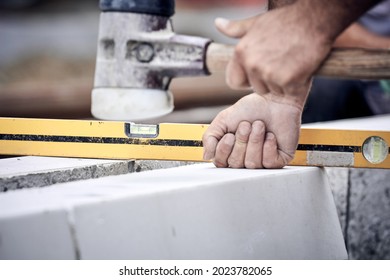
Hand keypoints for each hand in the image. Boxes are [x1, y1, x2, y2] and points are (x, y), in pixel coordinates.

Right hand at [202, 93, 302, 168]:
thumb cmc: (251, 109)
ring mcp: (262, 160)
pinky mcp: (278, 159)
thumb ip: (210, 137)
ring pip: (252, 163)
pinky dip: (268, 146)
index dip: (224, 149)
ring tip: (260, 126)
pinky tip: (270, 135)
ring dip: (255, 141)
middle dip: (241, 141)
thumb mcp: (223, 120)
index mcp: (231, 151)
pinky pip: (268, 162)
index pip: (221, 162)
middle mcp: (245, 158)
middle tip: (247, 125)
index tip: (229, 134)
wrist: (274, 100)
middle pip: (236, 163)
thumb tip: (206, 156)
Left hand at [214, 4, 332, 106]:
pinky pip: (289, 92)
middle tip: (281, 63)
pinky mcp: (288, 80)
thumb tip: (218, 23)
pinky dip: (296, 85)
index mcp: (241, 53)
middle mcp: (253, 65)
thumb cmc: (286, 21)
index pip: (233, 82)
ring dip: (282, 84)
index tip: (257, 74)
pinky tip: (300, 68)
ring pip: (273, 92)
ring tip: (290, 63)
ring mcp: (270, 74)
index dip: (246, 80)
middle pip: (256, 88)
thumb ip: (236, 29)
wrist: (315, 20)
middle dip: (268, 81)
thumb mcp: (257, 23)